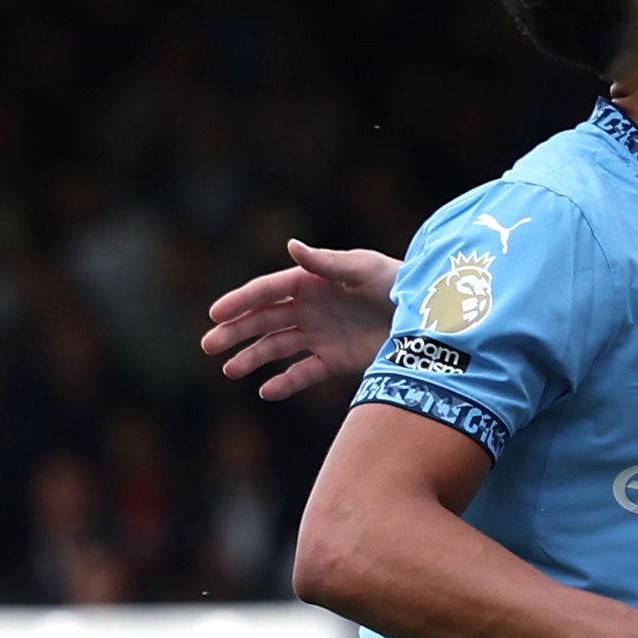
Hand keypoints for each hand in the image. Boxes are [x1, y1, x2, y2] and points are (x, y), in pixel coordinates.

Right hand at [203, 241, 400, 401]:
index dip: (239, 302)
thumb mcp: (363, 269)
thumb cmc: (396, 282)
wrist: (428, 317)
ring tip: (229, 370)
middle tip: (209, 345)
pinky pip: (303, 373)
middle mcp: (308, 307)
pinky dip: (285, 383)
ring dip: (252, 357)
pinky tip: (266, 392)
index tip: (214, 314)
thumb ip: (326, 263)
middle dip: (235, 331)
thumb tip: (290, 245)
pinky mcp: (334, 360)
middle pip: (263, 320)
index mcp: (309, 281)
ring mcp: (319, 334)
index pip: (266, 292)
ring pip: (276, 347)